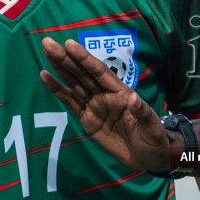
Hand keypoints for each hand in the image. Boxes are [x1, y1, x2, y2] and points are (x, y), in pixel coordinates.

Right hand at [40, 38, 171, 172]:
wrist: (147, 157)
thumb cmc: (154, 139)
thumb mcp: (152, 128)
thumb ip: (143, 113)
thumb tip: (134, 99)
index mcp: (121, 92)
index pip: (100, 72)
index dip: (85, 58)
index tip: (70, 44)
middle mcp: (106, 95)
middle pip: (83, 74)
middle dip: (66, 58)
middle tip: (48, 42)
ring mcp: (95, 106)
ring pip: (74, 83)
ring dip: (60, 67)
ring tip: (47, 51)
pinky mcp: (87, 119)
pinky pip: (70, 102)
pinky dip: (58, 90)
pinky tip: (46, 76)